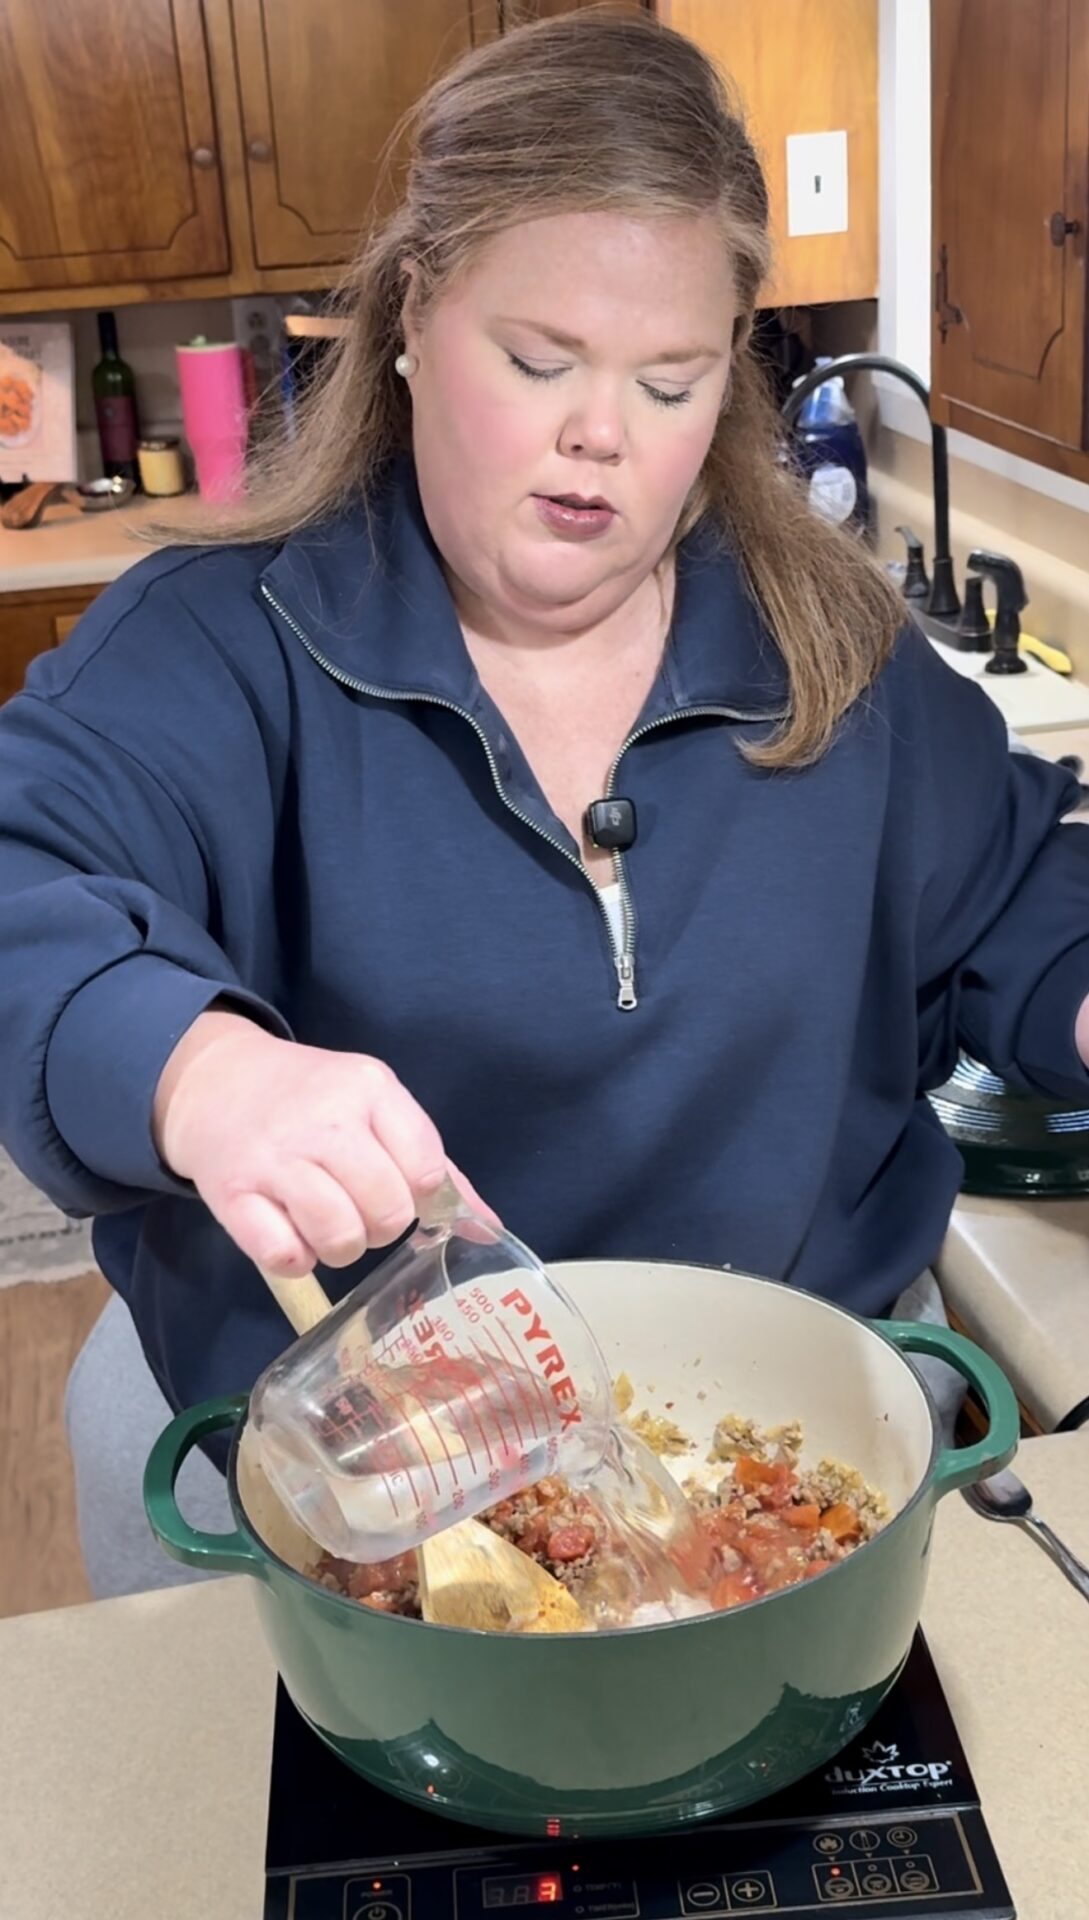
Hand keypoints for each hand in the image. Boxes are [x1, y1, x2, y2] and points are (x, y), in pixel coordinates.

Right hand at [153, 1010, 493, 1274]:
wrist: (215, 1081)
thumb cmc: (310, 1100)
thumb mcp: (374, 1107)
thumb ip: (432, 1166)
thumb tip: (487, 1226)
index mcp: (370, 1089)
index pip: (425, 1169)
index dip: (418, 1198)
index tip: (396, 1191)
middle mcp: (325, 1120)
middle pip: (387, 1210)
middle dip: (380, 1228)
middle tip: (357, 1211)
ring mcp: (276, 1157)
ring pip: (340, 1237)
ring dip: (340, 1249)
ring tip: (326, 1227)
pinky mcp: (231, 1192)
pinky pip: (284, 1255)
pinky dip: (295, 1259)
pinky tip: (289, 1235)